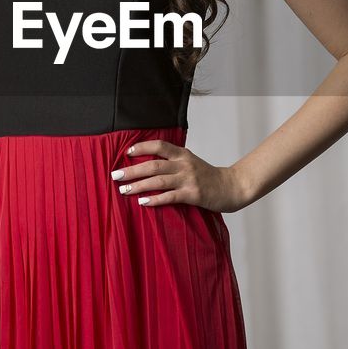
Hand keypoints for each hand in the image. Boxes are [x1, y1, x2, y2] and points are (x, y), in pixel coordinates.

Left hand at [110, 140, 246, 213]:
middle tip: (115, 176)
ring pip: (158, 181)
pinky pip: (169, 197)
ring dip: (138, 186)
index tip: (127, 153)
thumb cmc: (208, 176)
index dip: (142, 147)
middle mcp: (184, 164)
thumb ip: (174, 161)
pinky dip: (155, 199)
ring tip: (124, 190)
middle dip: (132, 171)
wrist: (231, 187)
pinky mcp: (192, 195)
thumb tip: (148, 164)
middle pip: (153, 165)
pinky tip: (143, 202)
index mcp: (183, 154)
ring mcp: (188, 179)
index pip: (159, 146)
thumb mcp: (191, 162)